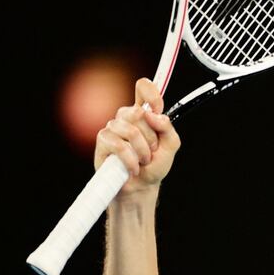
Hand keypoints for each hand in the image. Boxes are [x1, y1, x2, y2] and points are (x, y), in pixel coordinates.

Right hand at [94, 78, 180, 196]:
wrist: (141, 186)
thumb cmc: (154, 165)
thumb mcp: (171, 145)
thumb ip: (167, 127)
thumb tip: (153, 114)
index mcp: (144, 114)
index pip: (143, 88)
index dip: (151, 93)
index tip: (157, 108)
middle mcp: (127, 117)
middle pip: (139, 112)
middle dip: (151, 137)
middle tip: (152, 151)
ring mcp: (113, 127)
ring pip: (130, 130)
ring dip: (142, 151)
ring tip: (143, 160)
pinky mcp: (103, 141)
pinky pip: (120, 145)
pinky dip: (131, 160)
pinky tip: (133, 167)